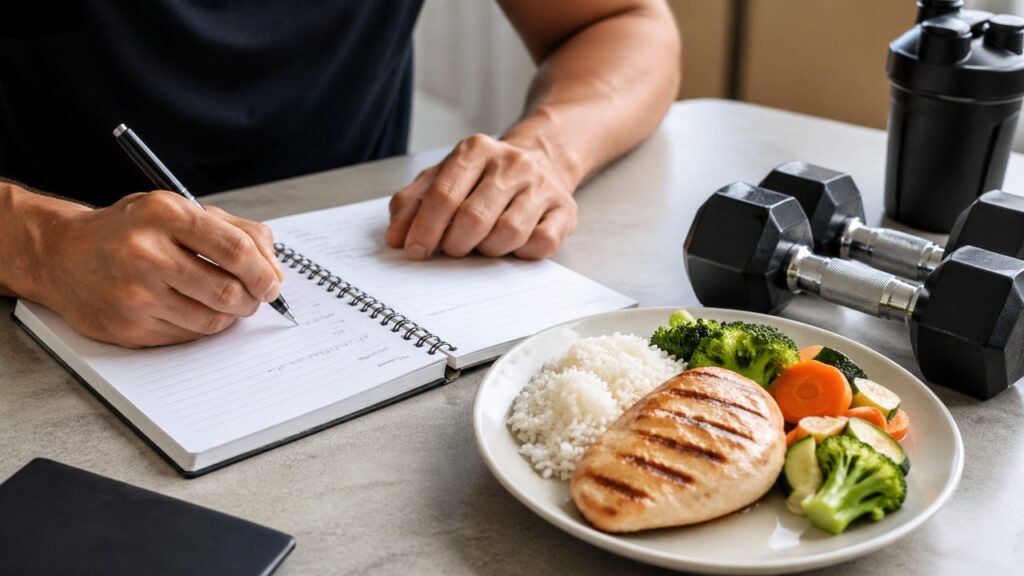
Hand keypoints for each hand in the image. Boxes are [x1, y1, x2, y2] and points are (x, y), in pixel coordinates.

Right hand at [36, 191, 283, 347]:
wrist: (61, 254)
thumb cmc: (130, 230)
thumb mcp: (178, 210)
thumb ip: (234, 230)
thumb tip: (273, 268)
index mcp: (165, 214)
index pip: (236, 249)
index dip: (265, 272)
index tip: (272, 282)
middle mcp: (146, 253)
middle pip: (228, 290)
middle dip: (252, 299)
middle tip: (254, 297)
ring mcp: (134, 294)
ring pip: (212, 320)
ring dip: (230, 316)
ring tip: (224, 302)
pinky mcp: (128, 327)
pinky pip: (187, 336)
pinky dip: (201, 327)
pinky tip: (191, 310)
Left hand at [385, 133, 577, 259]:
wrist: (541, 160)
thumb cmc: (483, 178)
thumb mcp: (443, 178)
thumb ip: (413, 204)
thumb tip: (396, 238)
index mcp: (476, 150)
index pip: (444, 195)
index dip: (425, 229)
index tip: (414, 251)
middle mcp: (512, 163)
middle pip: (474, 218)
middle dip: (455, 244)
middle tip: (452, 249)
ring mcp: (541, 186)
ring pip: (508, 234)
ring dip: (489, 250)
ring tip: (484, 243)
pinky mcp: (564, 210)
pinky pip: (540, 244)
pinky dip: (522, 253)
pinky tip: (514, 245)